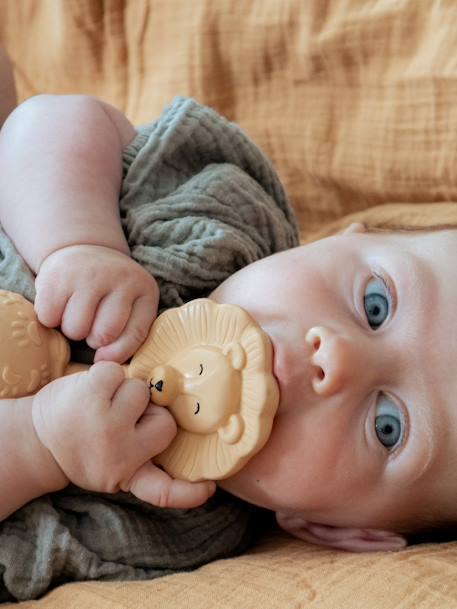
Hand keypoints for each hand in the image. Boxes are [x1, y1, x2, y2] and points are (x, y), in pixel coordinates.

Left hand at [32, 362, 215, 507]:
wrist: (36, 439)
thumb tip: (173, 407)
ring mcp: (107, 426)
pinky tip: (90, 391)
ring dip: (123, 390)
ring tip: (101, 404)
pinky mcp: (91, 398)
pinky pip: (116, 371)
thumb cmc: (82, 444)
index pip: (163, 492)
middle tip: (120, 418)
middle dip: (148, 412)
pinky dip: (105, 374)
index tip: (208, 488)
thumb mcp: (114, 464)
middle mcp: (120, 457)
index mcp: (128, 476)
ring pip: (141, 390)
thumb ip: (145, 448)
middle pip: (165, 420)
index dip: (189, 492)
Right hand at [35, 244, 158, 362]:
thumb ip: (127, 335)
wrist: (85, 251)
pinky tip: (60, 305)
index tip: (104, 357)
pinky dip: (50, 319)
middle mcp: (120, 278)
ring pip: (75, 328)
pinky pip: (49, 317)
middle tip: (91, 325)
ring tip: (76, 314)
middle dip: (93, 339)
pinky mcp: (58, 275)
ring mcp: (88, 274)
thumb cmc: (110, 291)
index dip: (118, 353)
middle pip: (103, 334)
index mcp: (144, 289)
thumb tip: (104, 362)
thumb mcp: (130, 306)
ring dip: (72, 330)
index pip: (136, 333)